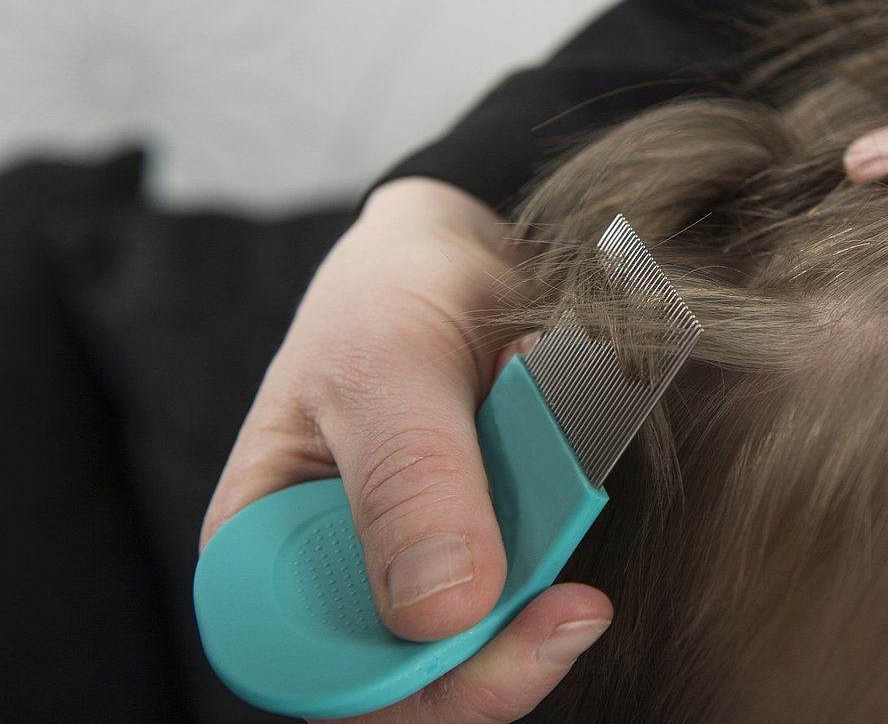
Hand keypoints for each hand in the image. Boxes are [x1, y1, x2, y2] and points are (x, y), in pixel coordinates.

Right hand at [200, 177, 609, 721]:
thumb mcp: (385, 363)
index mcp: (264, 549)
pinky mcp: (486, 545)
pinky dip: (568, 527)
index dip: (424, 681)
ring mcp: (420, 565)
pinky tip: (566, 463)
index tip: (525, 623)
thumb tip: (440, 609)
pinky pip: (540, 576)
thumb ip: (408, 478)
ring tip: (550, 457)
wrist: (458, 252)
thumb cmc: (388, 293)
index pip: (327, 676)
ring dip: (546, 562)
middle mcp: (338, 575)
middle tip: (578, 593)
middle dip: (508, 633)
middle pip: (424, 677)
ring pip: (496, 633)